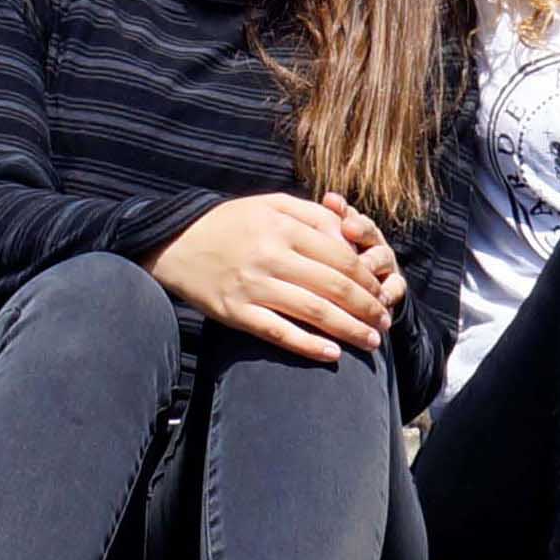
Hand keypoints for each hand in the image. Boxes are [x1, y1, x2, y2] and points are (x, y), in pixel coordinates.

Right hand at [147, 195, 392, 362]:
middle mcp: (271, 256)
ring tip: (371, 342)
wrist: (174, 244)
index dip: (368, 278)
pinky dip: (308, 345)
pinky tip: (332, 354)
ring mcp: (253, 286)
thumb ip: (313, 216)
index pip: (341, 257)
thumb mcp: (271, 205)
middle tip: (385, 322)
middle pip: (335, 287)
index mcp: (283, 227)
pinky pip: (279, 332)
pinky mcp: (236, 312)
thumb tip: (352, 237)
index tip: (382, 293)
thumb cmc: (230, 223)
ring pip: (314, 312)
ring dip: (350, 330)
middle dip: (368, 307)